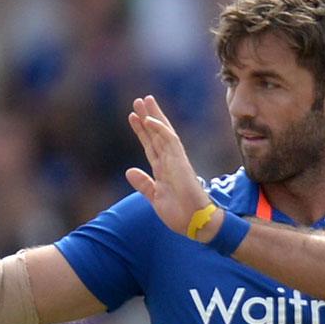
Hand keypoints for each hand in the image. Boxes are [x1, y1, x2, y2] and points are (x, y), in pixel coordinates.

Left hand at [124, 96, 209, 236]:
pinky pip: (169, 141)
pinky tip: (149, 120)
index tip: (133, 117)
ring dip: (153, 116)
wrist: (194, 222)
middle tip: (138, 100)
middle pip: (157, 134)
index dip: (142, 131)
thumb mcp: (154, 197)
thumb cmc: (179, 213)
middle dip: (148, 117)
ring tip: (143, 101)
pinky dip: (159, 129)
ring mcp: (175, 160)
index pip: (151, 145)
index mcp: (163, 170)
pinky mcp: (180, 162)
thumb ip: (144, 184)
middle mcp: (170, 161)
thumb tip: (130, 171)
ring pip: (163, 132)